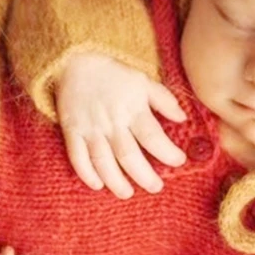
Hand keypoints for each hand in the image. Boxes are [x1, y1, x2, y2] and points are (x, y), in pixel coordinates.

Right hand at [56, 53, 186, 198]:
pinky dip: (86, 173)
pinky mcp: (72, 131)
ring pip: (103, 161)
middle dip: (144, 176)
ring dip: (115, 181)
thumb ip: (164, 100)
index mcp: (132, 109)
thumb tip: (183, 118)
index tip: (179, 161)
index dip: (168, 152)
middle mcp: (111, 122)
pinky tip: (97, 185)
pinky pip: (77, 157)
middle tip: (156, 187)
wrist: (75, 61)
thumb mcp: (143, 80)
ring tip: (127, 193)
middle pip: (128, 156)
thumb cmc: (113, 73)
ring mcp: (90, 128)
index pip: (153, 137)